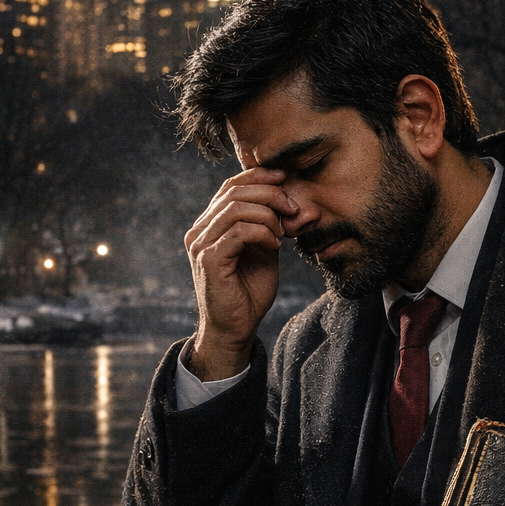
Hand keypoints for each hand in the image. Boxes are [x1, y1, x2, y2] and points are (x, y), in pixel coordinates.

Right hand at [184, 167, 296, 378]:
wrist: (236, 329)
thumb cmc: (249, 292)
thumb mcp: (267, 252)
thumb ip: (276, 228)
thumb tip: (305, 208)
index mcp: (210, 225)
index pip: (230, 186)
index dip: (258, 176)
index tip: (284, 178)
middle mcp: (199, 231)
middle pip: (234, 192)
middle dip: (269, 194)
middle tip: (292, 209)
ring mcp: (200, 244)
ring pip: (236, 208)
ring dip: (268, 216)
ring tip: (282, 233)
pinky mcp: (209, 260)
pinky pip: (238, 232)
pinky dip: (262, 233)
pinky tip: (274, 246)